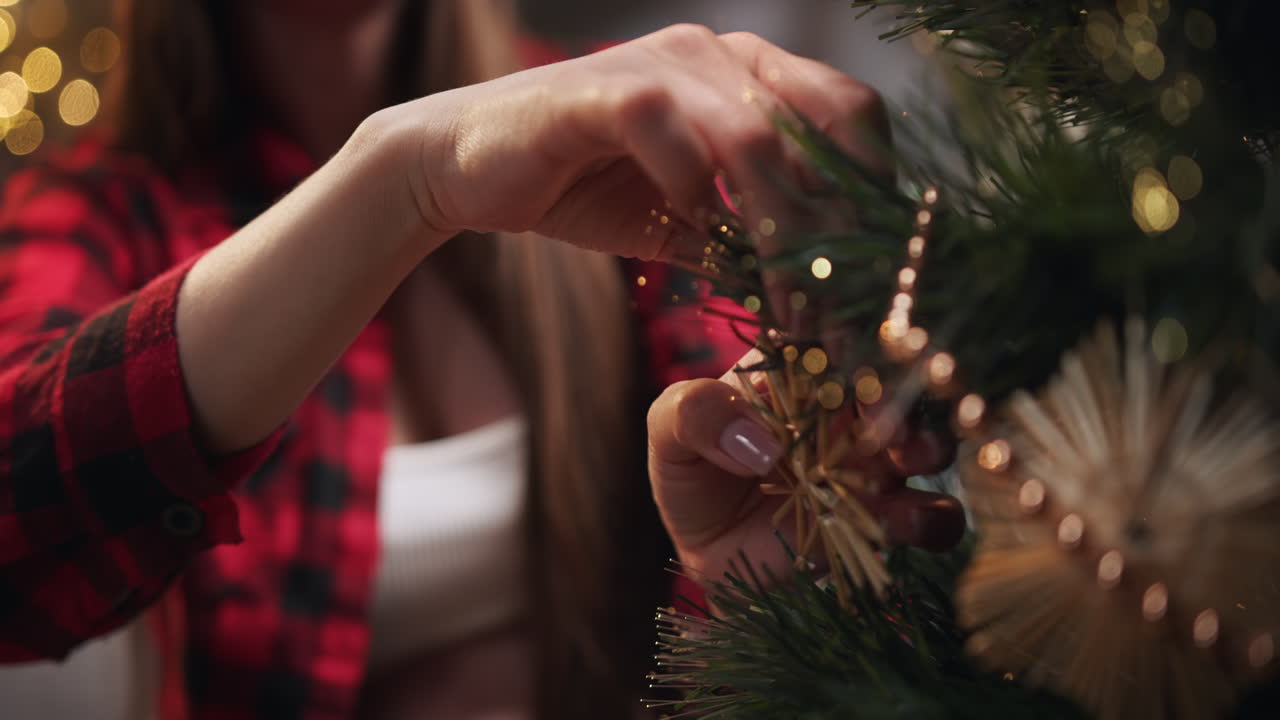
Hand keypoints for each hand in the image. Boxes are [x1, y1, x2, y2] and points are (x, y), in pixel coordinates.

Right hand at [375, 24, 887, 258]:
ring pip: (756, 138)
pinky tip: (692, 239)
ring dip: (779, 229)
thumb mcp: (683, 222)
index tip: (881, 274)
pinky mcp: (603, 91)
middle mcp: (716, 54)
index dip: (876, 193)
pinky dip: (693, 195)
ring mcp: (661, 63)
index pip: (850, 116)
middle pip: (822, 125)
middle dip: (840, 227)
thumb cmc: (580, 185)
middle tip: (842, 308)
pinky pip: (672, 135)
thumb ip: (745, 241)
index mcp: (747, 74)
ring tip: (785, 303)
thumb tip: (810, 296)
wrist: (466, 166)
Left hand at [648, 351, 964, 586]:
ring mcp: (873, 463)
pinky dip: (932, 518)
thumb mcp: (670, 433)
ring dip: (930, 444)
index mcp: (799, 372)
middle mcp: (846, 410)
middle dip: (902, 390)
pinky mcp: (888, 518)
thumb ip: (694, 414)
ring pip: (927, 442)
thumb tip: (762, 444)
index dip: (847, 337)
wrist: (712, 559)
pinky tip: (902, 522)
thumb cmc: (693, 479)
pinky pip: (934, 516)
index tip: (848, 351)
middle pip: (893, 385)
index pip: (831, 337)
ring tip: (908, 457)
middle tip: (888, 413)